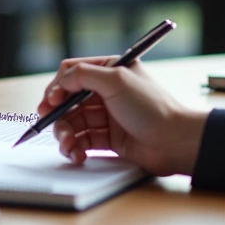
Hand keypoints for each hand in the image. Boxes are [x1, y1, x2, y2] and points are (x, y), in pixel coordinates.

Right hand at [37, 57, 208, 175]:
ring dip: (65, 134)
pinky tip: (77, 154)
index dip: (58, 86)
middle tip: (48, 124)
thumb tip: (60, 81)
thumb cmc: (152, 107)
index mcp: (109, 71)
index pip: (72, 73)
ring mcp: (107, 116)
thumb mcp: (116, 81)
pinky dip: (76, 147)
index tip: (52, 101)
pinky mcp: (108, 139)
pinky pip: (83, 141)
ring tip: (68, 145)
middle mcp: (106, 92)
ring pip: (73, 122)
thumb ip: (83, 75)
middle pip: (68, 101)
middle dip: (57, 114)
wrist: (175, 142)